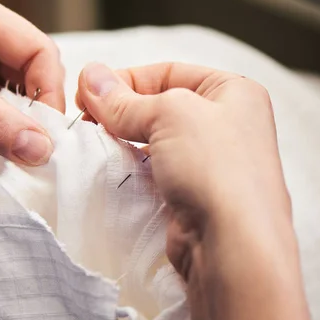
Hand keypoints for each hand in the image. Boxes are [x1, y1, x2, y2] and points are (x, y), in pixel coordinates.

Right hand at [76, 62, 310, 319]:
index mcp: (233, 92)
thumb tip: (90, 74)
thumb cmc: (214, 167)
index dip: (127, 78)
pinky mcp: (193, 193)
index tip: (89, 91)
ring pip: (154, 139)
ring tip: (93, 140)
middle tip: (85, 117)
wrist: (233, 246)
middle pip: (160, 105)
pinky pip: (155, 169)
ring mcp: (210, 161)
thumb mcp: (168, 115)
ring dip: (123, 138)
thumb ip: (124, 99)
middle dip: (121, 110)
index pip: (169, 72)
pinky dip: (131, 165)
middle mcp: (226, 123)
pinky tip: (111, 165)